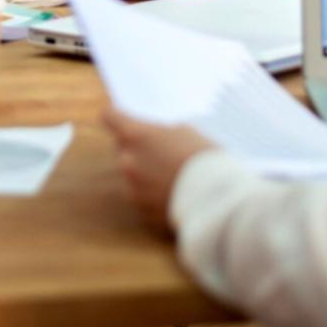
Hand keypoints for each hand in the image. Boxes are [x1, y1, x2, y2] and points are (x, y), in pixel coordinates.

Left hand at [102, 108, 215, 230]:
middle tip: (160, 153)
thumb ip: (161, 133)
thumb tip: (155, 137)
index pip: (109, 118)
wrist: (217, 198)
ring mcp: (132, 188)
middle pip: (121, 148)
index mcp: (135, 135)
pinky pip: (141, 196)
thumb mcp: (185, 132)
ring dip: (144, 174)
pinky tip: (173, 193)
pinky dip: (152, 195)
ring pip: (131, 175)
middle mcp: (127, 161)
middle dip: (137, 149)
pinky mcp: (141, 210)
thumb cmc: (204, 158)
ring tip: (171, 177)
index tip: (118, 119)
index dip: (115, 117)